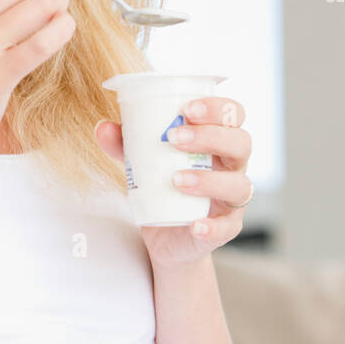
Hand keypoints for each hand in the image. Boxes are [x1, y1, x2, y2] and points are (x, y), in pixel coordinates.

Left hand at [94, 96, 252, 268]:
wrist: (165, 235)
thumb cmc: (162, 186)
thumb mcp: (142, 163)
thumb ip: (125, 145)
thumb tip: (103, 127)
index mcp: (218, 142)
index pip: (233, 115)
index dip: (218, 108)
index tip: (188, 108)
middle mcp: (232, 167)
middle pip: (241, 143)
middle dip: (211, 136)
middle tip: (174, 138)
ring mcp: (232, 199)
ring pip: (238, 185)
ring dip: (209, 180)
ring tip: (176, 180)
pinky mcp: (225, 228)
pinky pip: (226, 228)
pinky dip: (212, 226)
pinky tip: (194, 225)